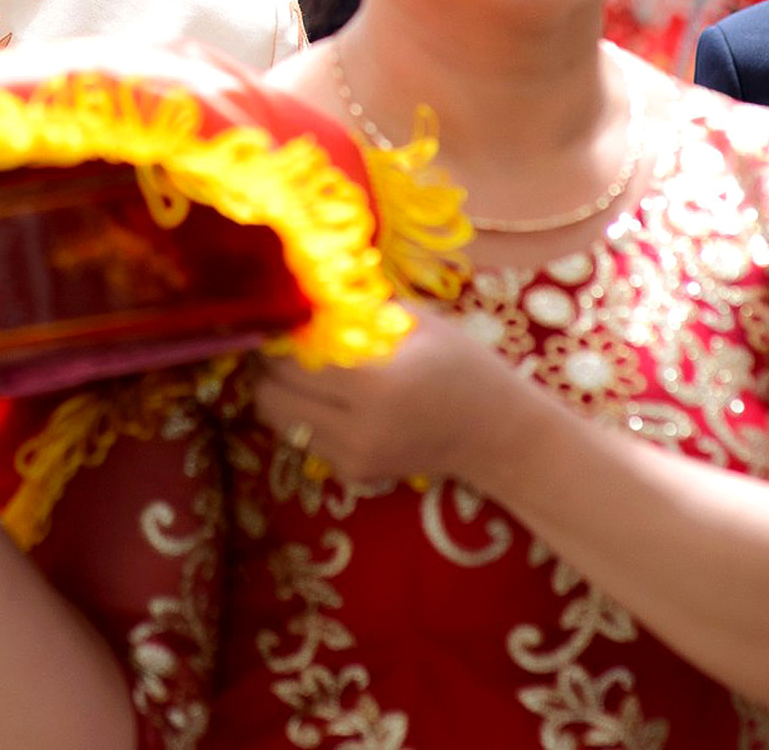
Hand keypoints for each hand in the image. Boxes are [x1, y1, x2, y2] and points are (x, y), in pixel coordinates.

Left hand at [253, 309, 536, 489]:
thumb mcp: (417, 323)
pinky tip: (332, 398)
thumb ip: (356, 310)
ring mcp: (355, 457)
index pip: (290, 361)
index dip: (277, 337)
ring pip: (278, 421)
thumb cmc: (464, 366)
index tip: (280, 317)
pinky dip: (304, 415)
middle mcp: (359, 428)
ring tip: (302, 368)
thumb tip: (300, 293)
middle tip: (282, 342)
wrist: (501, 437)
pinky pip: (304, 439)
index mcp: (376, 384)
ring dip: (279, 392)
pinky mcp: (355, 474)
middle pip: (269, 396)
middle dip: (267, 367)